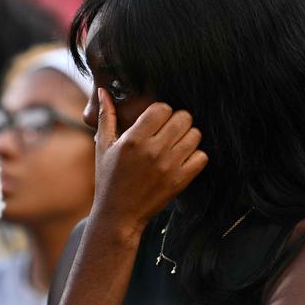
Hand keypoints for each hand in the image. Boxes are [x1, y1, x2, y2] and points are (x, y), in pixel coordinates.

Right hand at [93, 88, 207, 233]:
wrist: (118, 215)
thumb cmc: (108, 178)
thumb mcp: (103, 146)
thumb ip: (105, 117)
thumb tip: (103, 90)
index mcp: (133, 139)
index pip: (162, 108)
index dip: (160, 111)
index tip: (155, 121)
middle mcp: (153, 150)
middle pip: (183, 118)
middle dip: (176, 121)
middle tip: (167, 131)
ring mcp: (169, 166)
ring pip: (195, 135)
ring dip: (187, 137)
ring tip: (175, 145)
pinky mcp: (180, 180)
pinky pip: (202, 157)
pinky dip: (195, 156)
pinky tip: (181, 159)